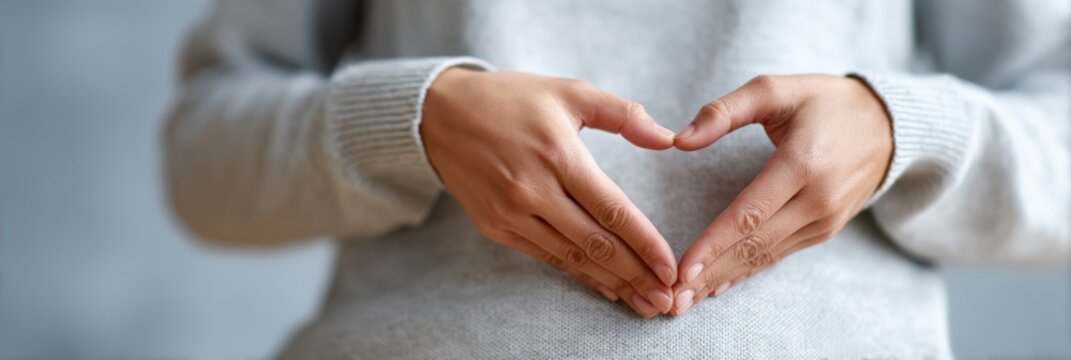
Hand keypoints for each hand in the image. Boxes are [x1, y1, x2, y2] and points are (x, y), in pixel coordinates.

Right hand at [422, 68, 678, 316]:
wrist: (439, 114)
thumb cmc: (512, 99)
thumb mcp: (569, 92)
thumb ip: (622, 114)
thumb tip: (667, 138)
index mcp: (558, 154)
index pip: (611, 209)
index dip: (645, 242)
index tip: (670, 266)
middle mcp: (533, 189)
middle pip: (595, 243)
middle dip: (635, 275)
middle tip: (665, 299)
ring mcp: (510, 212)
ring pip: (571, 257)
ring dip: (610, 283)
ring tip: (642, 301)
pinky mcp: (494, 226)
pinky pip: (545, 257)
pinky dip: (577, 274)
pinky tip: (604, 286)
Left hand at [669, 75, 892, 314]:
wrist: (888, 125)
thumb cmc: (824, 101)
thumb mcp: (775, 89)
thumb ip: (724, 111)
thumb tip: (679, 140)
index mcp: (803, 163)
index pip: (750, 213)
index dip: (714, 244)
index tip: (683, 269)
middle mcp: (817, 199)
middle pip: (754, 244)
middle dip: (711, 274)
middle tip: (673, 300)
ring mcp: (825, 220)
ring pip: (765, 256)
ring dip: (724, 279)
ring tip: (687, 301)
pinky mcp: (825, 230)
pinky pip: (779, 255)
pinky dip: (747, 272)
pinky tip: (719, 287)